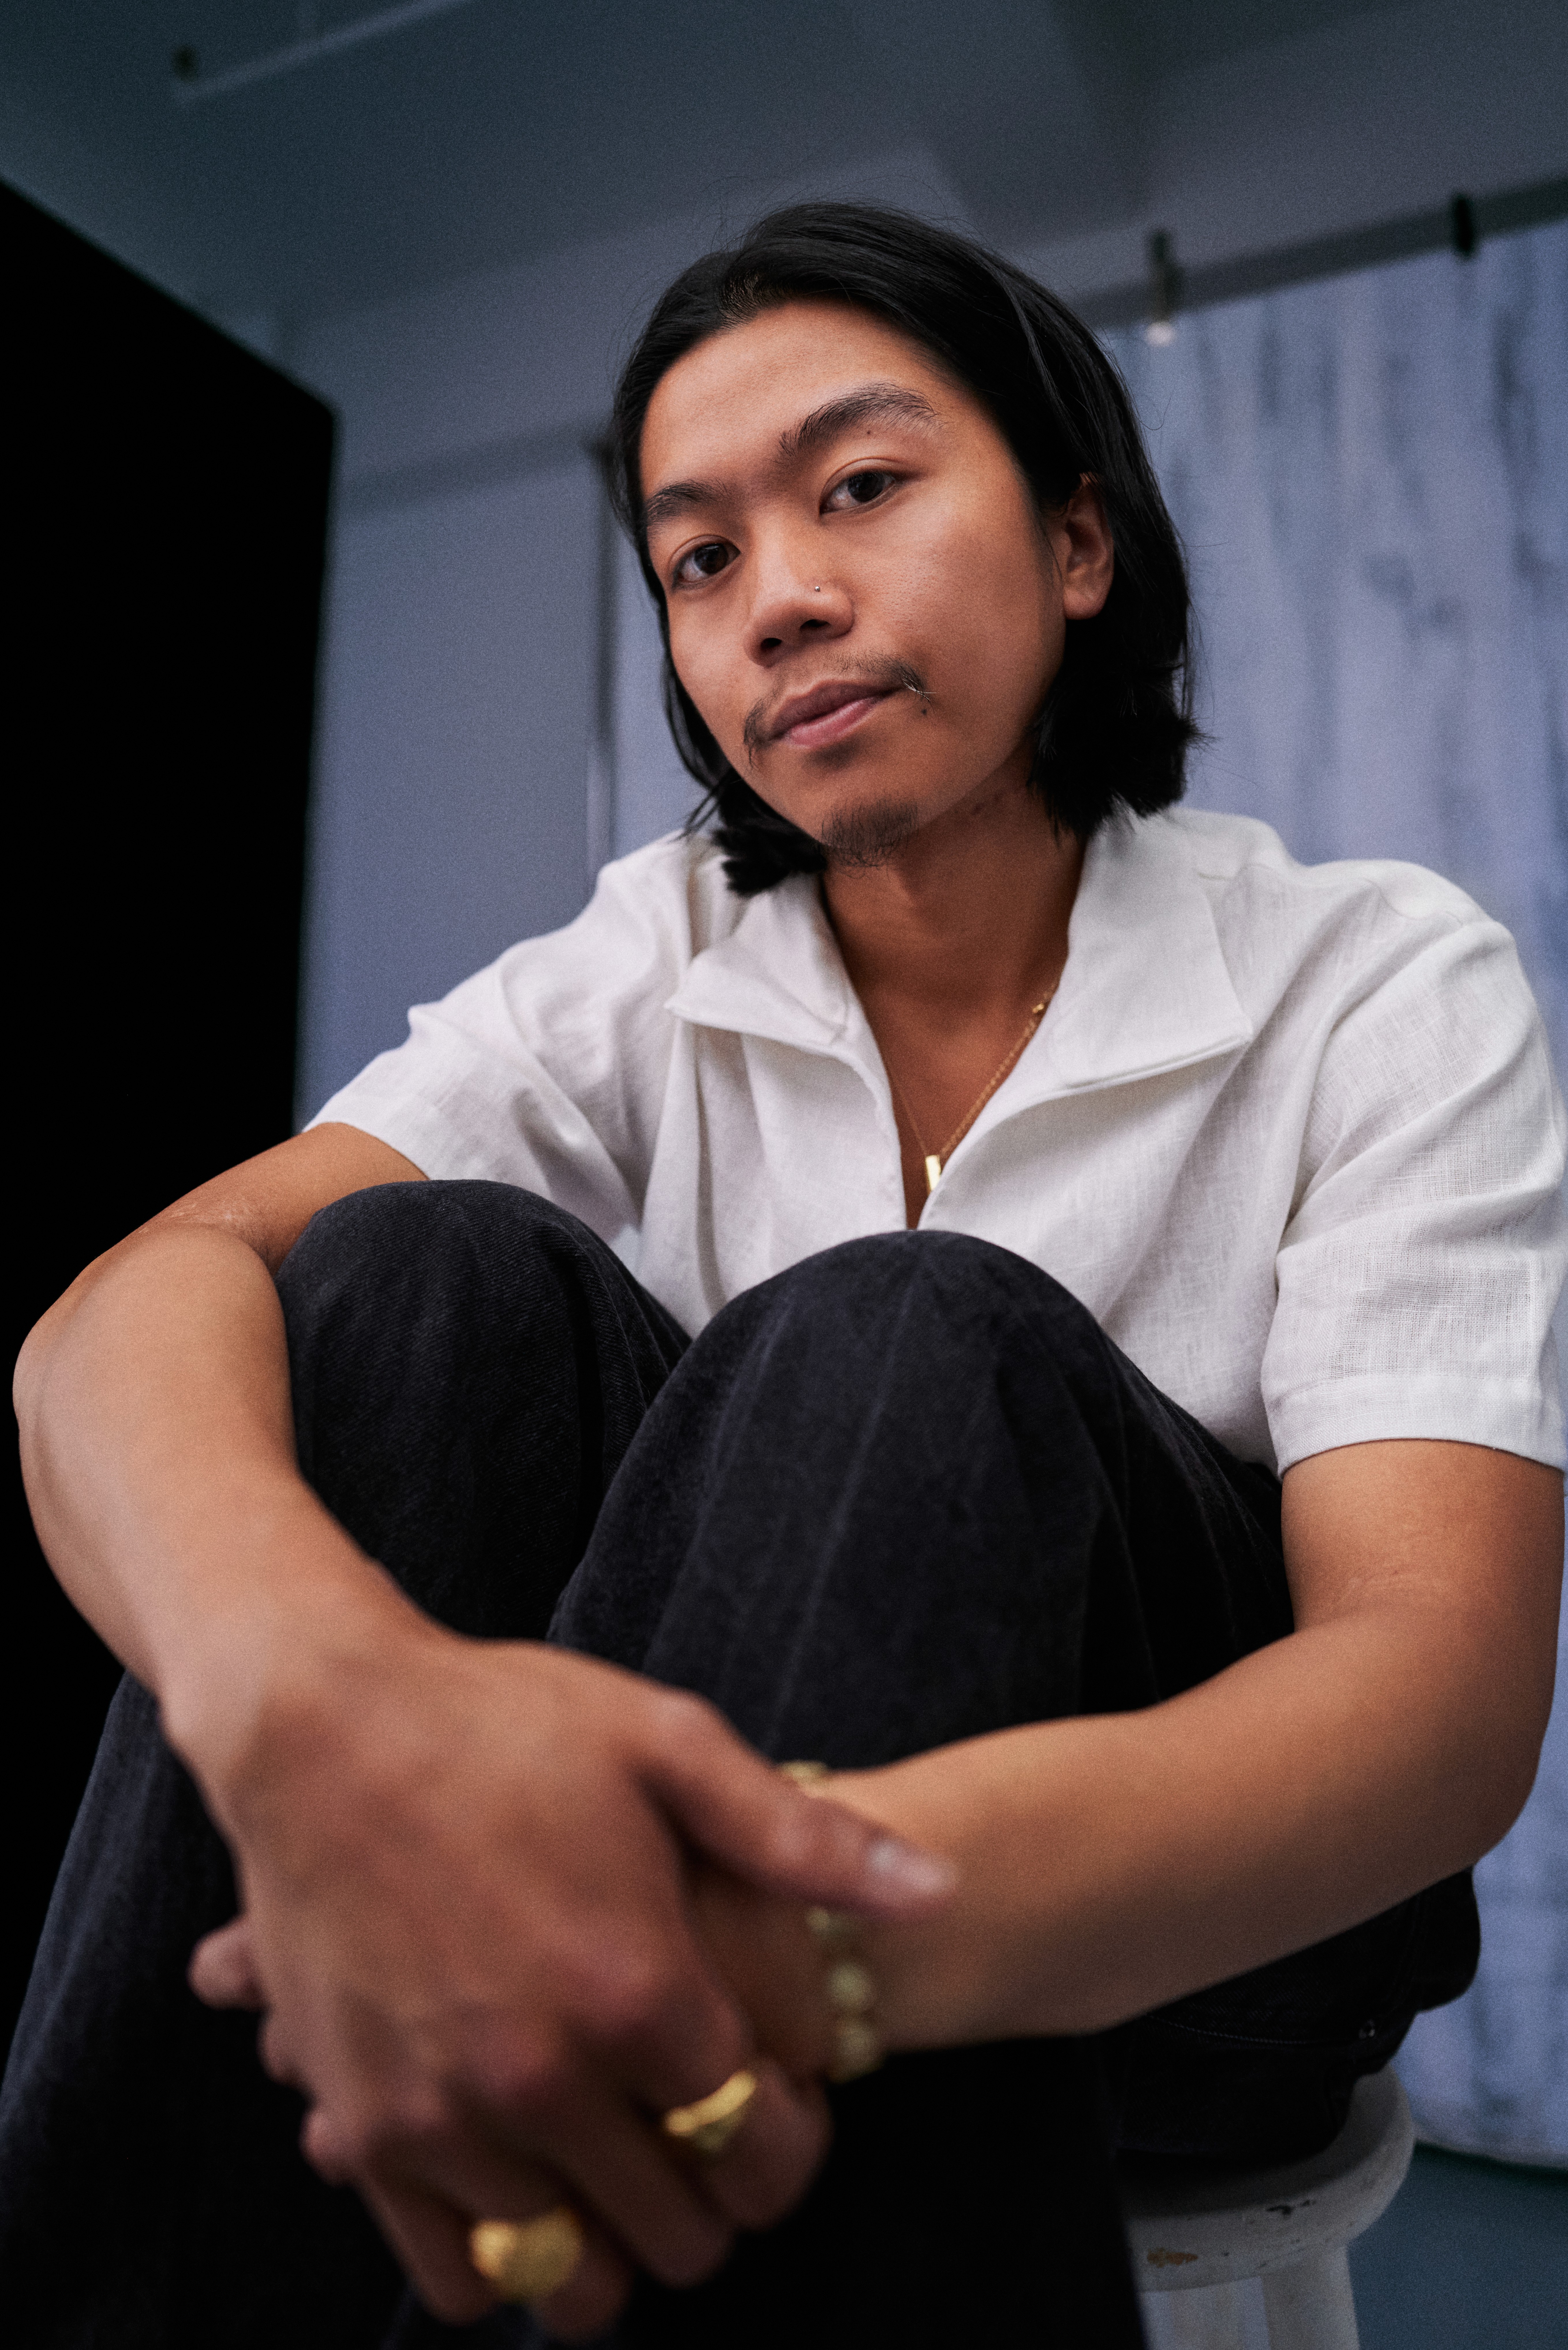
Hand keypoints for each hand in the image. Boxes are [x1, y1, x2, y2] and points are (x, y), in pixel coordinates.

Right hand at [189, 1618, 951, 2329]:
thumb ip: (804, 1836)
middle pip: (679, 2229)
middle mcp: (545, 2074)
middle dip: (716, 2198)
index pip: (763, 2148)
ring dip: (615, 2247)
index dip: (795, 2136)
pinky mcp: (368, 2129)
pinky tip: (529, 2194)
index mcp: (636, 1989)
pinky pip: (455, 2278)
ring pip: (571, 2280)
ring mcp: (446, 2115)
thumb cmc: (500, 1723)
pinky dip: (505, 2264)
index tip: (781, 2096)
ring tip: (620, 2172)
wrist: (323, 1724)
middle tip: (704, 2133)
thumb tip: (940, 1889)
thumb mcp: (667, 1744)